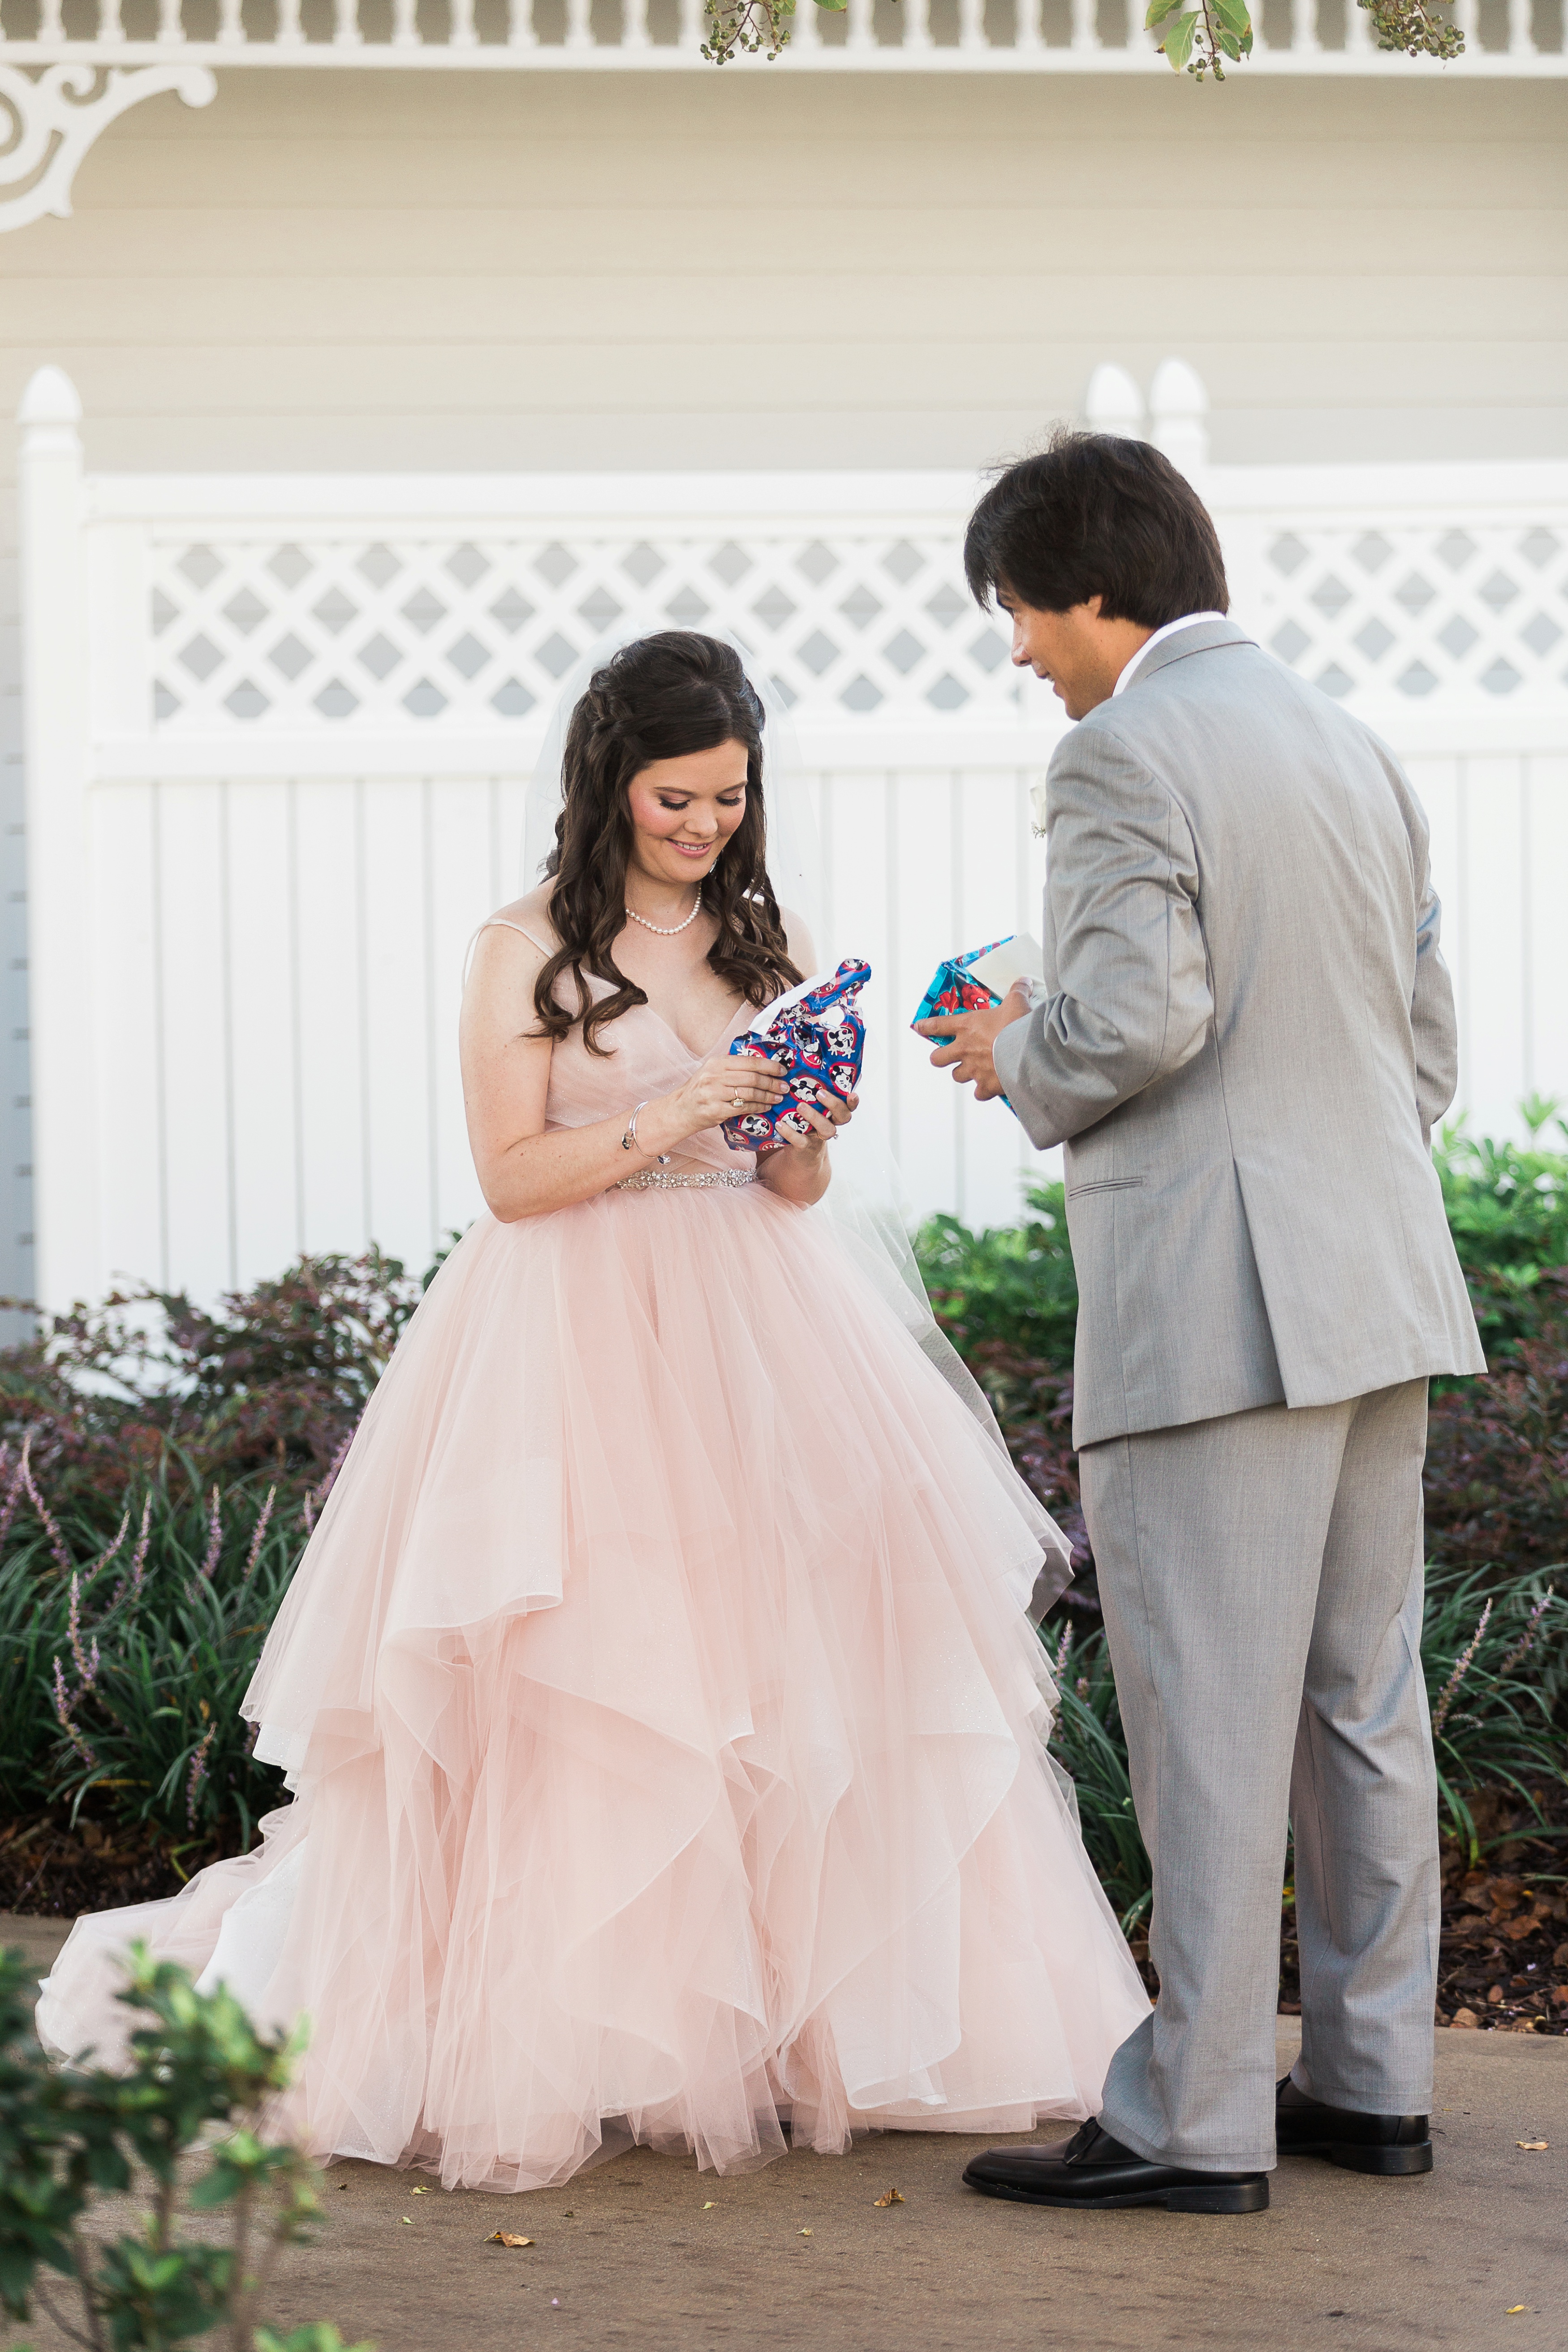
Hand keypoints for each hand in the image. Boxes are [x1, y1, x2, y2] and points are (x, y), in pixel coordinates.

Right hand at [644, 1052, 785, 1154]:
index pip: (749, 1061)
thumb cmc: (701, 1090)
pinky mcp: (716, 1110)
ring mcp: (714, 1093)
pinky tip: (766, 1107)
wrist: (681, 1109)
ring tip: (778, 1098)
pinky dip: (758, 1107)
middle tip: (784, 1087)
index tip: (782, 1070)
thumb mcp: (713, 1072)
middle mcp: (715, 1076)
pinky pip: (743, 1107)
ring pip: (750, 1093)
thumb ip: (733, 1067)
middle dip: (772, 1082)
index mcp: (717, 1062)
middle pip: (752, 1078)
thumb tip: (763, 1064)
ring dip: (768, 1096)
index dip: (769, 1065)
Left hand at [774, 1085, 858, 1154]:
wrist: (798, 1149)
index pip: (849, 1106)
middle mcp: (831, 1123)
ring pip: (827, 1129)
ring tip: (800, 1106)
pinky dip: (790, 1132)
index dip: (853, 1101)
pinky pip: (801, 1141)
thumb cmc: (803, 1119)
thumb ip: (809, 1090)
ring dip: (814, 1116)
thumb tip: (796, 1061)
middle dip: (834, 1104)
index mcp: (834, 1112)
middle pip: (843, 1116)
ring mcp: (820, 1136)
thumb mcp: (808, 1105)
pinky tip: (780, 1123)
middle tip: (819, 1093)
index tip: (852, 1093)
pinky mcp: (806, 1146)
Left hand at [914, 980, 1031, 1103]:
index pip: (937, 1025)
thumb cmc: (1017, 1025)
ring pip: (956, 1076)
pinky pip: (978, 1094)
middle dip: (940, 1057)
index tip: (919, 1027)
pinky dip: (983, 1091)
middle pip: (937, 1058)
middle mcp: (964, 1049)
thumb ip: (1017, 991)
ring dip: (963, 1073)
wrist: (1027, 1052)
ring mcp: (973, 1069)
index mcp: (967, 1026)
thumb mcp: (1016, 1002)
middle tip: (948, 1056)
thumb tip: (1023, 981)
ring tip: (974, 1070)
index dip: (926, 1026)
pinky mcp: (986, 1086)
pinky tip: (990, 1087)